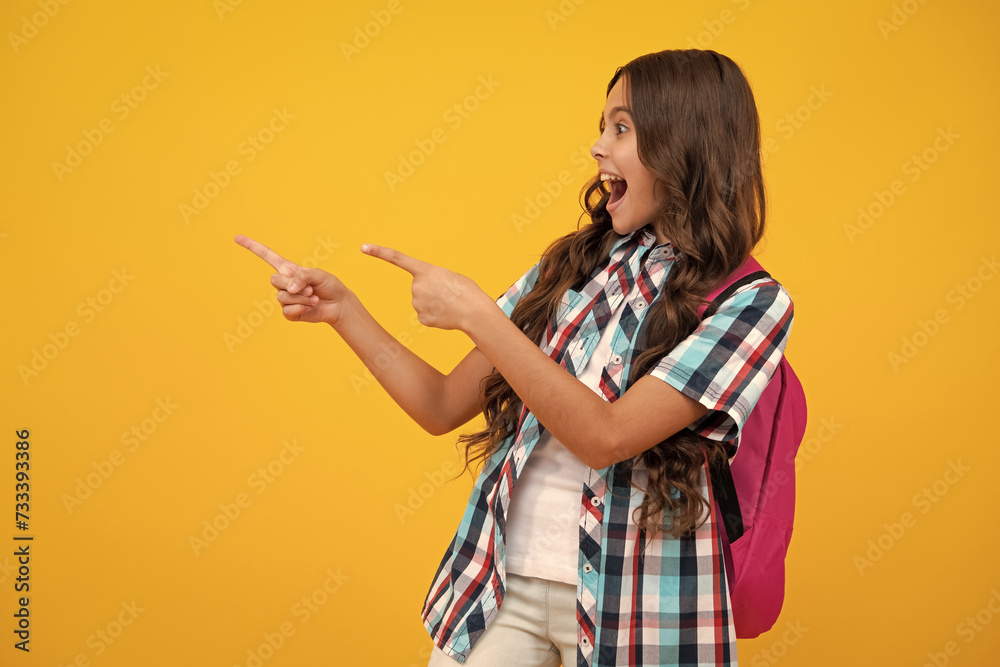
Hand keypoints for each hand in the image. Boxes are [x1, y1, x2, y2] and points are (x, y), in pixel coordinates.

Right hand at [235, 234, 348, 324]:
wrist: (338, 304)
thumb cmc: (329, 285)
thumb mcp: (317, 275)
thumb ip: (301, 277)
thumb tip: (288, 290)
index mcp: (288, 269)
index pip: (266, 256)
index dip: (252, 247)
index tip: (237, 238)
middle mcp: (284, 283)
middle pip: (274, 280)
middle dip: (294, 285)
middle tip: (310, 288)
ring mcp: (285, 298)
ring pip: (282, 297)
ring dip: (302, 298)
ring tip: (314, 297)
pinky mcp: (289, 312)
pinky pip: (287, 311)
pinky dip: (302, 308)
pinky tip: (311, 306)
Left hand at [361, 243, 489, 332]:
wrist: (474, 312)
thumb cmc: (467, 291)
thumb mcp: (450, 277)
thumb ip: (434, 280)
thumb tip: (428, 295)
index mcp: (425, 270)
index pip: (397, 258)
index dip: (379, 252)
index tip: (364, 247)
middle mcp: (416, 286)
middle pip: (418, 288)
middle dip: (431, 291)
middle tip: (448, 294)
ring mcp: (417, 303)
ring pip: (422, 303)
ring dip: (434, 304)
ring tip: (449, 304)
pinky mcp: (421, 319)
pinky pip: (425, 316)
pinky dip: (436, 316)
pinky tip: (446, 315)